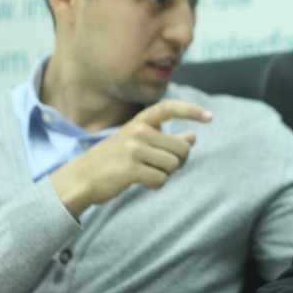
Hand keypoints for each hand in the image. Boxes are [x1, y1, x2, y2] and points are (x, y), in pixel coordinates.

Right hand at [49, 99, 211, 217]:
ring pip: (173, 165)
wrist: (82, 178)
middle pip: (181, 148)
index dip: (191, 110)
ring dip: (166, 174)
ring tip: (148, 173)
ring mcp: (134, 150)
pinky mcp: (131, 170)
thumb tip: (194, 137)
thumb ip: (164, 138)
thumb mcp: (138, 142)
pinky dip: (156, 185)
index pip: (169, 107)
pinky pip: (161, 180)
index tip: (210, 117)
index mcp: (139, 120)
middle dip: (179, 161)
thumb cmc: (114, 159)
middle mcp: (137, 131)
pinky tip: (143, 183)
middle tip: (164, 166)